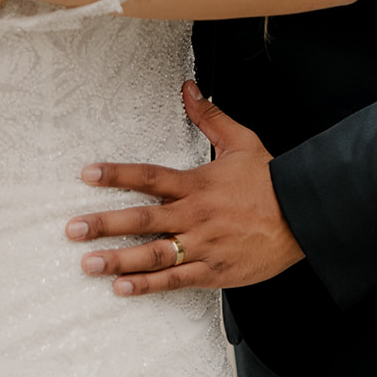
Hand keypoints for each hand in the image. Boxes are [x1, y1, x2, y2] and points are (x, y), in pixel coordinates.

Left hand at [66, 82, 304, 294]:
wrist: (304, 216)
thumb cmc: (270, 179)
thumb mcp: (241, 140)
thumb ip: (209, 116)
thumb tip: (189, 88)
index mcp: (197, 184)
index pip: (149, 177)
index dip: (116, 175)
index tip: (87, 174)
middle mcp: (194, 216)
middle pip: (142, 220)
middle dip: (104, 224)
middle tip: (72, 229)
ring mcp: (203, 247)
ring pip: (153, 254)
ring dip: (118, 259)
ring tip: (88, 263)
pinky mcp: (214, 272)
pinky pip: (176, 280)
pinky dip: (149, 285)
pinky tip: (123, 288)